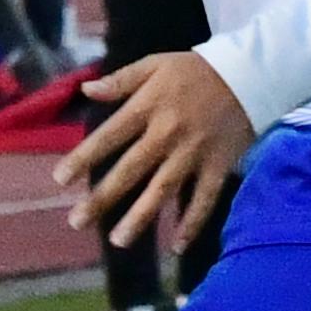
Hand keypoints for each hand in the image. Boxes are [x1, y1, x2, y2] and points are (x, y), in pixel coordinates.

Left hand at [65, 48, 254, 253]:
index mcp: (148, 107)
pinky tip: (176, 246)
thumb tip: (86, 90)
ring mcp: (194, 153)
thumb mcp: (155, 64)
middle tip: (76, 221)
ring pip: (163, 190)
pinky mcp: (218, 166)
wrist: (250, 74)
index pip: (109, 136)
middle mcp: (167, 134)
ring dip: (141, 217)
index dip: (84, 157)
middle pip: (130, 170)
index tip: (59, 179)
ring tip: (117, 241)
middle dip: (103, 197)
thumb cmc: (195, 69)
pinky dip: (193, 223)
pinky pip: (205, 199)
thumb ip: (121, 80)